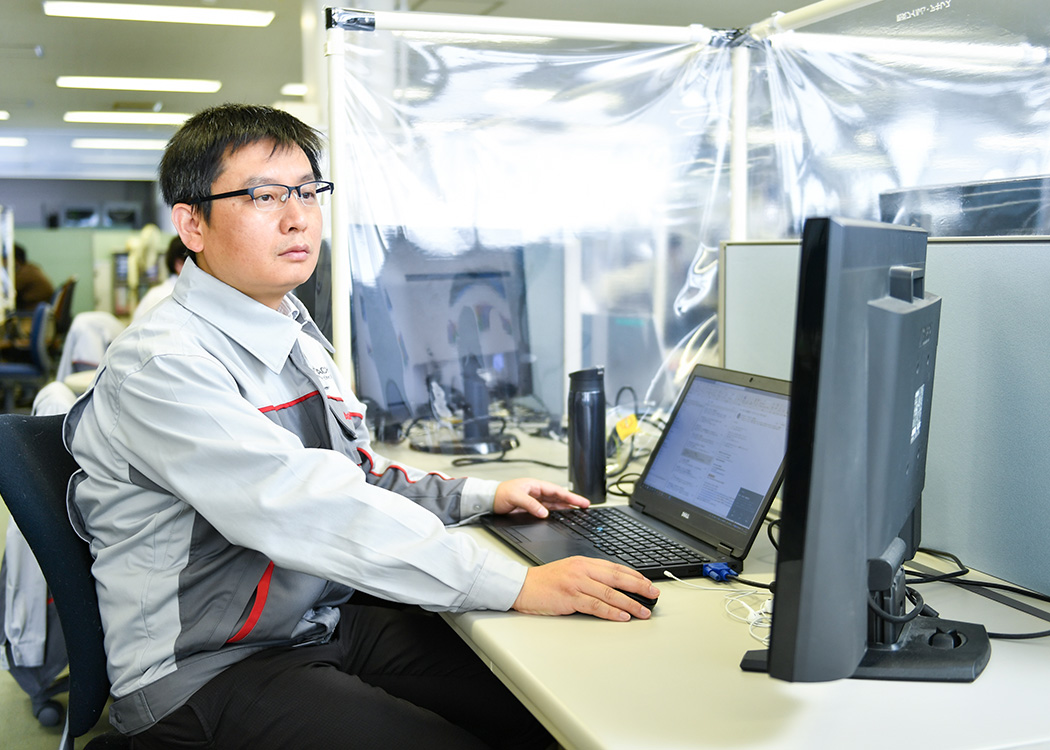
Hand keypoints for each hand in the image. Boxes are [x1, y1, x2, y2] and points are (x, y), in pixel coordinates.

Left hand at [493, 478, 588, 517]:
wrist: (488, 501)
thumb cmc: (499, 493)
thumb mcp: (516, 497)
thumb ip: (531, 505)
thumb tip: (544, 512)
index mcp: (536, 485)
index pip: (557, 491)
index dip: (570, 496)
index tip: (581, 501)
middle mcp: (537, 492)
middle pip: (559, 497)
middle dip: (572, 501)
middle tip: (586, 506)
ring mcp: (535, 500)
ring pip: (554, 504)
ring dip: (566, 508)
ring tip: (578, 512)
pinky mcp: (531, 508)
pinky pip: (547, 510)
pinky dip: (556, 513)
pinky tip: (562, 516)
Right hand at [512, 556, 659, 621]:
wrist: (522, 586)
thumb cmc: (545, 581)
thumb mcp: (570, 571)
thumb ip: (590, 576)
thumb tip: (613, 587)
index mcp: (584, 562)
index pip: (616, 568)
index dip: (635, 576)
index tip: (648, 583)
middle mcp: (582, 570)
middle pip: (617, 578)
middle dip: (639, 587)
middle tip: (654, 594)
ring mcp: (576, 583)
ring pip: (610, 593)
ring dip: (630, 603)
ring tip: (644, 611)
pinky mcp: (570, 597)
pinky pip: (596, 606)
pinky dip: (612, 612)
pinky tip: (623, 616)